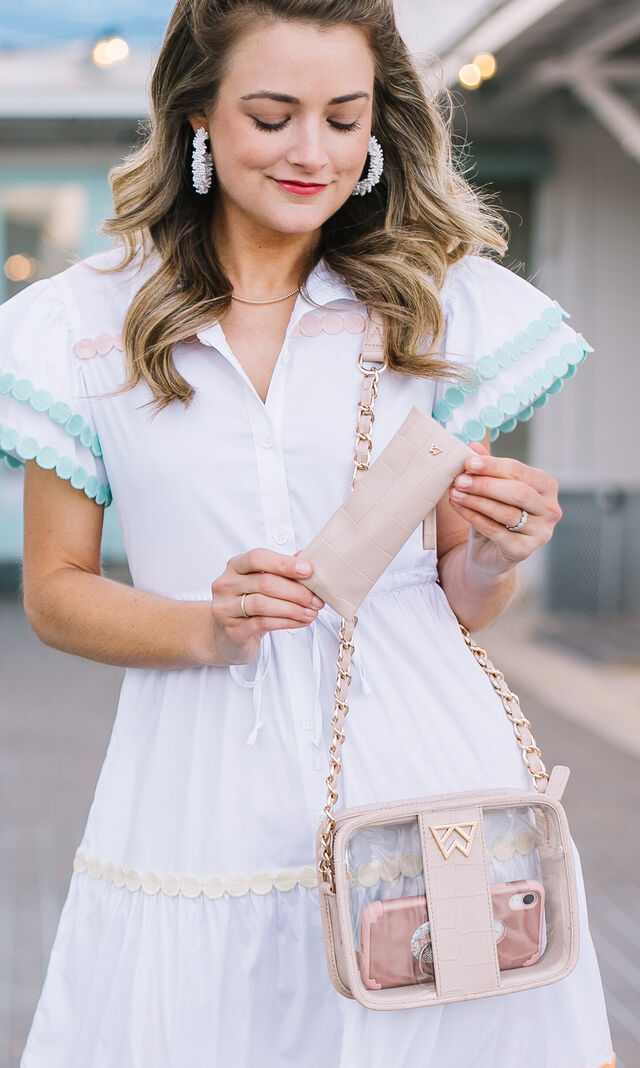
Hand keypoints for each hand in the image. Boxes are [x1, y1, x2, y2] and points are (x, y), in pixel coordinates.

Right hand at [210, 548, 323, 665]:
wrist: (226, 636)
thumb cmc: (248, 604)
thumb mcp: (262, 583)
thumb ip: (281, 570)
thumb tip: (306, 557)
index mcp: (235, 567)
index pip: (257, 558)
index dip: (283, 563)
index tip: (308, 571)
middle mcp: (226, 585)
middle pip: (264, 582)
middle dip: (296, 591)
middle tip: (316, 599)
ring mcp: (225, 608)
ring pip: (263, 604)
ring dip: (293, 608)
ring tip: (312, 612)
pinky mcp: (232, 630)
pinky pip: (263, 623)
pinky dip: (286, 622)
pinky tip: (301, 622)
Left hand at [448, 443, 562, 575]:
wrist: (487, 552)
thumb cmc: (492, 515)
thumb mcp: (489, 488)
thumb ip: (485, 467)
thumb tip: (472, 445)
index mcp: (546, 486)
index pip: (520, 471)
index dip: (493, 466)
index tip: (468, 462)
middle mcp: (550, 509)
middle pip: (517, 492)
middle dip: (485, 484)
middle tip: (459, 479)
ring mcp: (541, 532)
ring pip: (506, 512)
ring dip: (476, 500)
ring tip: (454, 492)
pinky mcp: (524, 551)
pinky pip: (496, 531)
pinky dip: (474, 517)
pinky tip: (458, 507)